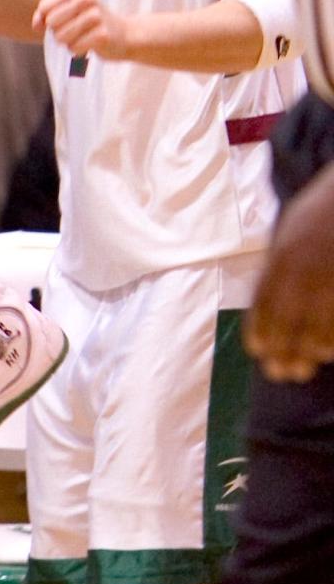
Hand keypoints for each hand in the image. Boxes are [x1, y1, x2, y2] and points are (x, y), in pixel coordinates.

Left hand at [33, 0, 130, 57]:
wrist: (126, 35)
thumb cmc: (91, 23)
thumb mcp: (69, 11)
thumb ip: (46, 15)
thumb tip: (36, 25)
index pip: (44, 6)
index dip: (45, 20)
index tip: (59, 23)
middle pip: (51, 22)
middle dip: (58, 32)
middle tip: (75, 31)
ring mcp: (96, 16)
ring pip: (60, 37)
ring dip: (68, 42)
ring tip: (82, 37)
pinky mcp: (103, 35)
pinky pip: (73, 48)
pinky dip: (77, 51)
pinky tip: (90, 45)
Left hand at [245, 164, 333, 380]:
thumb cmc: (321, 210)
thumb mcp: (290, 230)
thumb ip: (279, 263)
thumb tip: (268, 298)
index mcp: (282, 257)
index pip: (264, 302)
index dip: (259, 330)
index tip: (257, 351)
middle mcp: (303, 274)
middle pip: (286, 323)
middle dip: (281, 352)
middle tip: (280, 372)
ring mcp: (328, 283)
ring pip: (314, 330)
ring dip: (306, 354)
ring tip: (301, 369)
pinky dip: (331, 342)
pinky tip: (326, 352)